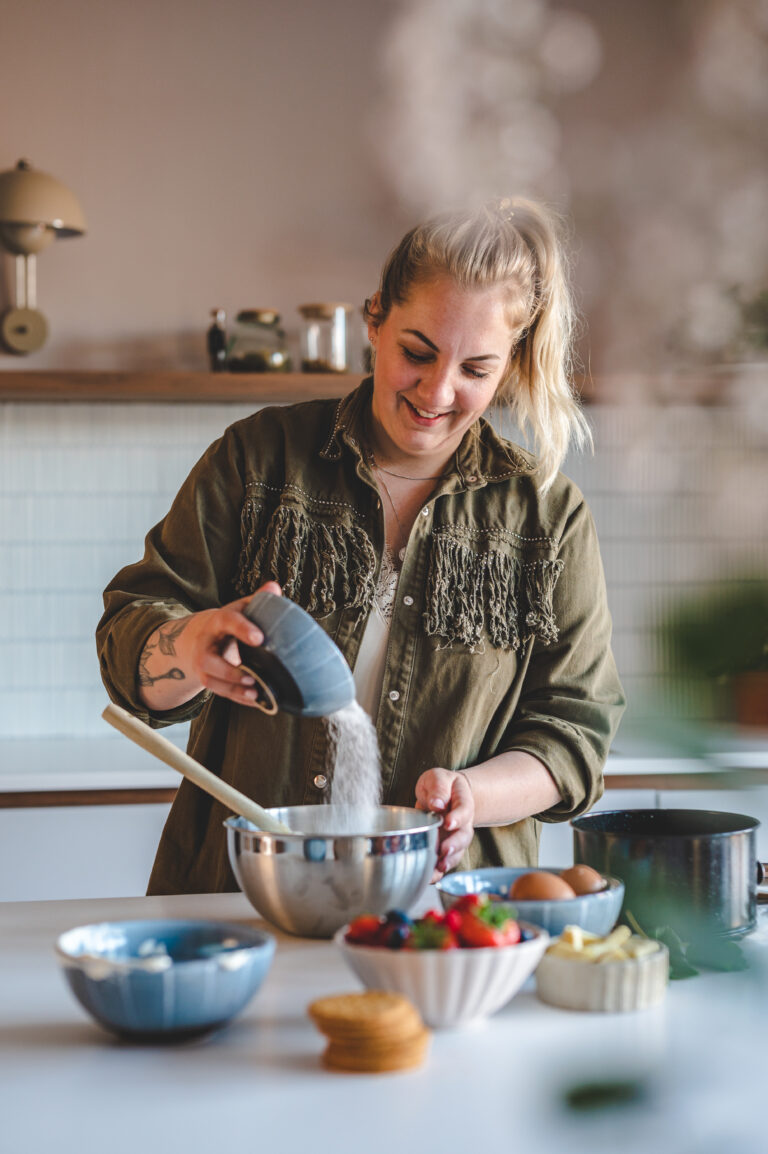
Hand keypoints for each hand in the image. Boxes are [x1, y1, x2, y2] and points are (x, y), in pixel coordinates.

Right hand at [138, 582, 281, 710]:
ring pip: (212, 681)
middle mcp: (206, 645)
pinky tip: (257, 701)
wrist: (204, 637)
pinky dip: (239, 699)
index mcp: (217, 622)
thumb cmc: (231, 622)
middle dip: (230, 671)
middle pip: (210, 661)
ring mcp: (204, 665)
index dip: (242, 629)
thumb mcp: (242, 608)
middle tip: (252, 677)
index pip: (228, 622)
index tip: (260, 638)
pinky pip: (221, 693)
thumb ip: (258, 600)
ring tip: (256, 694)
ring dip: (234, 690)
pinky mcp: (209, 679)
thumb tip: (275, 588)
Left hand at [415, 768, 474, 880]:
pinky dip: (438, 872)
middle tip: (444, 850)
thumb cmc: (440, 786)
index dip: (458, 817)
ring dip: (448, 861)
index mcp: (462, 801)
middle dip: (455, 844)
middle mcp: (462, 822)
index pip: (464, 809)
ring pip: (457, 852)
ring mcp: (455, 837)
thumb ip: (438, 787)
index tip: (448, 822)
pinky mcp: (445, 848)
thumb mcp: (437, 777)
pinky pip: (444, 862)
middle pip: (464, 835)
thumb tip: (437, 803)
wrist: (444, 796)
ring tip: (437, 868)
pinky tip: (429, 878)